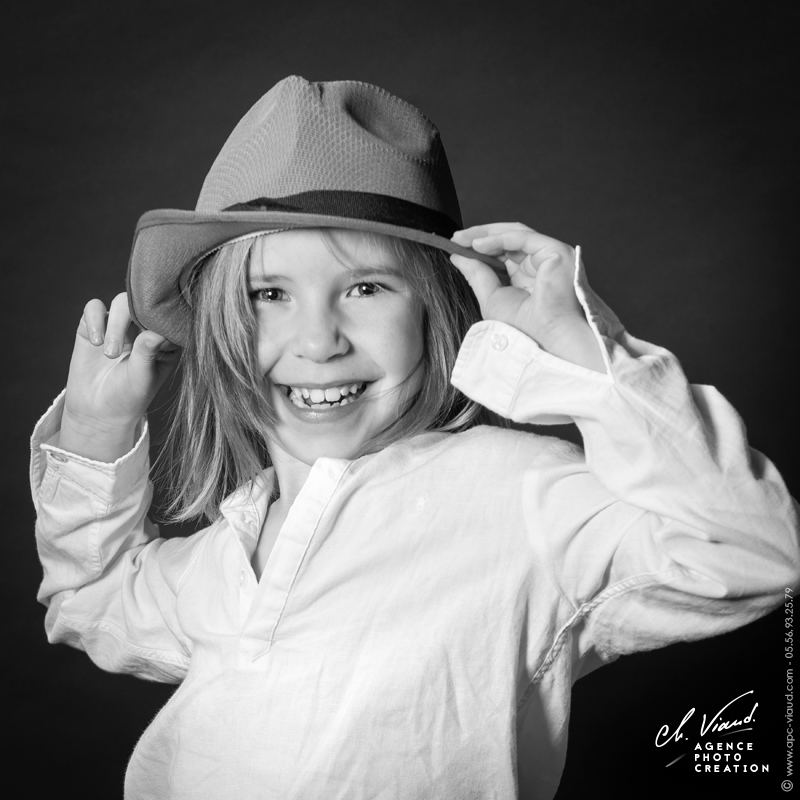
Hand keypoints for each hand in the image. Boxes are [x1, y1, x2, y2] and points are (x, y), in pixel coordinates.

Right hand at [60, 292, 180, 460]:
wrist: (100, 411)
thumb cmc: (129, 396)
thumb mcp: (142, 377)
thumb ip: (147, 353)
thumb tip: (157, 333)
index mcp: (166, 338)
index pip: (168, 315)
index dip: (160, 317)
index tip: (149, 333)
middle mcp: (145, 327)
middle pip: (143, 303)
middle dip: (129, 321)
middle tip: (116, 353)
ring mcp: (121, 324)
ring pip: (120, 302)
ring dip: (114, 325)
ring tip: (109, 354)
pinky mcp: (95, 325)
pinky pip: (94, 308)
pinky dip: (94, 320)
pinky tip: (95, 342)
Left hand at [450, 223, 605, 371]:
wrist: (545, 339)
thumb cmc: (526, 328)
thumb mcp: (491, 298)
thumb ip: (476, 274)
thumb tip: (458, 256)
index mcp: (528, 277)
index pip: (503, 253)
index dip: (479, 248)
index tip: (456, 246)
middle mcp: (540, 265)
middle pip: (508, 240)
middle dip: (479, 237)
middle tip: (456, 238)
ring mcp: (550, 257)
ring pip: (515, 234)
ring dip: (485, 235)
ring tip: (462, 239)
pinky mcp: (556, 252)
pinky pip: (522, 237)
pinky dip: (498, 238)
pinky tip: (478, 244)